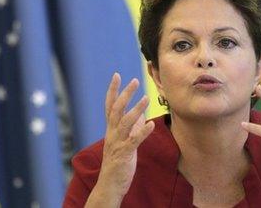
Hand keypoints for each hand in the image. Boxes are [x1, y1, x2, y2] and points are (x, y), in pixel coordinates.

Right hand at [95, 73, 154, 199]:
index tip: (117, 75)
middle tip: (135, 81)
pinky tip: (151, 124)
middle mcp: (112, 133)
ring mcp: (117, 143)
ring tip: (147, 98)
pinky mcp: (124, 154)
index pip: (110, 105)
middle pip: (116, 110)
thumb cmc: (118, 161)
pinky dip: (142, 132)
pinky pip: (133, 141)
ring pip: (125, 123)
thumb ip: (130, 127)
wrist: (109, 184)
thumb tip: (140, 114)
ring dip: (136, 109)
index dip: (113, 90)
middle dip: (125, 94)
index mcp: (111, 129)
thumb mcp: (124, 141)